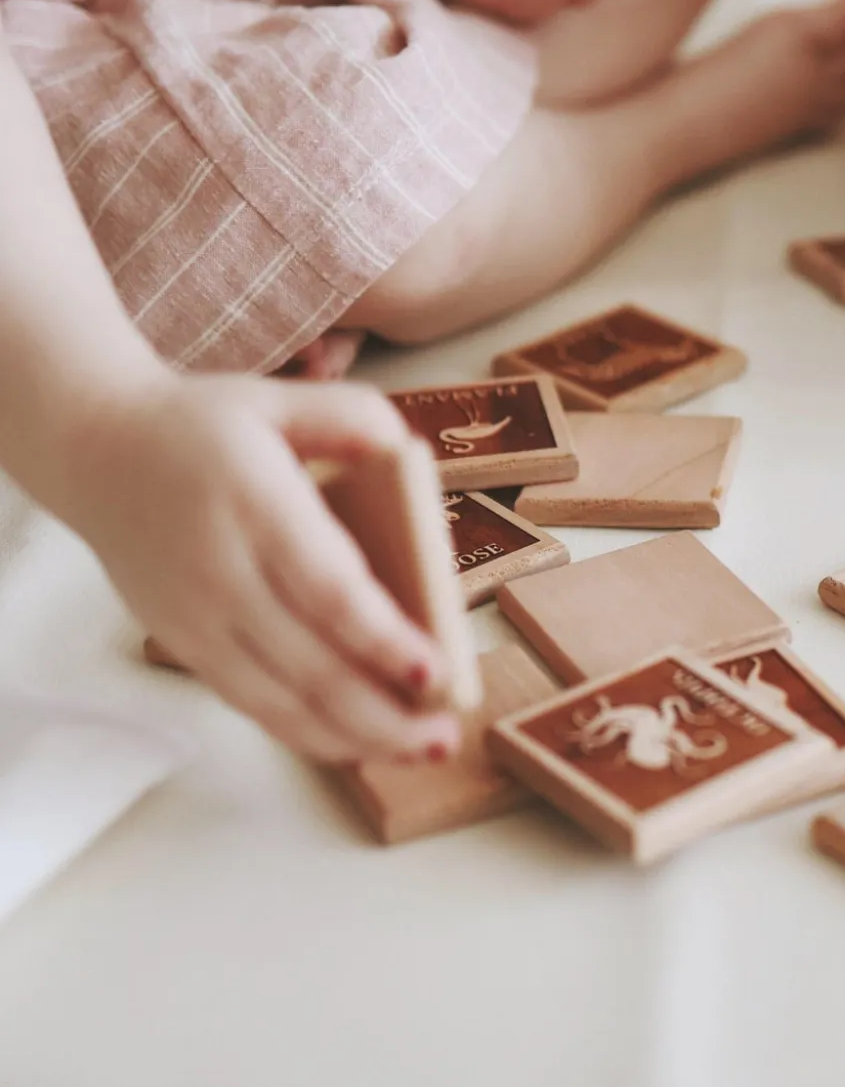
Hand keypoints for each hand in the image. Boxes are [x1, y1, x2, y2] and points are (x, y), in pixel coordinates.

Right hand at [71, 374, 461, 763]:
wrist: (94, 448)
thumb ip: (349, 418)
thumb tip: (407, 450)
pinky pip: (250, 703)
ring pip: (279, 700)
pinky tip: (360, 742)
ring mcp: (196, 618)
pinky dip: (308, 732)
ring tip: (421, 748)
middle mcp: (221, 571)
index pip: (326, 588)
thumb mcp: (277, 399)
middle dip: (383, 710)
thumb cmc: (202, 425)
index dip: (381, 639)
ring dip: (354, 735)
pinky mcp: (183, 645)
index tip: (436, 670)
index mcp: (254, 505)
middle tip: (448, 732)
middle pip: (309, 662)